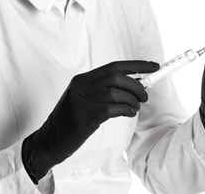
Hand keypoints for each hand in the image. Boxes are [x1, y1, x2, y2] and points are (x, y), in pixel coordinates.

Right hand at [22, 61, 158, 183]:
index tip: (154, 66)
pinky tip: (129, 113)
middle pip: (117, 77)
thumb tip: (136, 84)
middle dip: (137, 85)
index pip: (115, 66)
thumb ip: (105, 89)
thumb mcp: (86, 98)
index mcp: (83, 78)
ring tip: (135, 108)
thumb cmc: (73, 119)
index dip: (137, 65)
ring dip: (133, 100)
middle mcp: (82, 85)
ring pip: (117, 93)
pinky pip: (114, 108)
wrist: (50, 140)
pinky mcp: (85, 115)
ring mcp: (82, 99)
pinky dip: (126, 110)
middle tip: (145, 96)